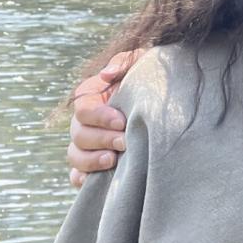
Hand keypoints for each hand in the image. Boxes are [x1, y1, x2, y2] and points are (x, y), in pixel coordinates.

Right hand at [66, 49, 142, 187]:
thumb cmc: (152, 78)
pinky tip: (98, 179)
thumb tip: (105, 75)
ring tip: (113, 161)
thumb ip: (123, 63)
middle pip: (78, 134)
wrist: (168, 101)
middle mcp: (85, 121)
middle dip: (101, 139)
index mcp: (92, 96)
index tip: (122, 121)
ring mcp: (87, 144)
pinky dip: (83, 179)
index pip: (83, 109)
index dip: (100, 117)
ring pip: (75, 155)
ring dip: (91, 160)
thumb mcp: (142, 63)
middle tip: (124, 143)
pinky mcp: (92, 164)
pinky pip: (77, 176)